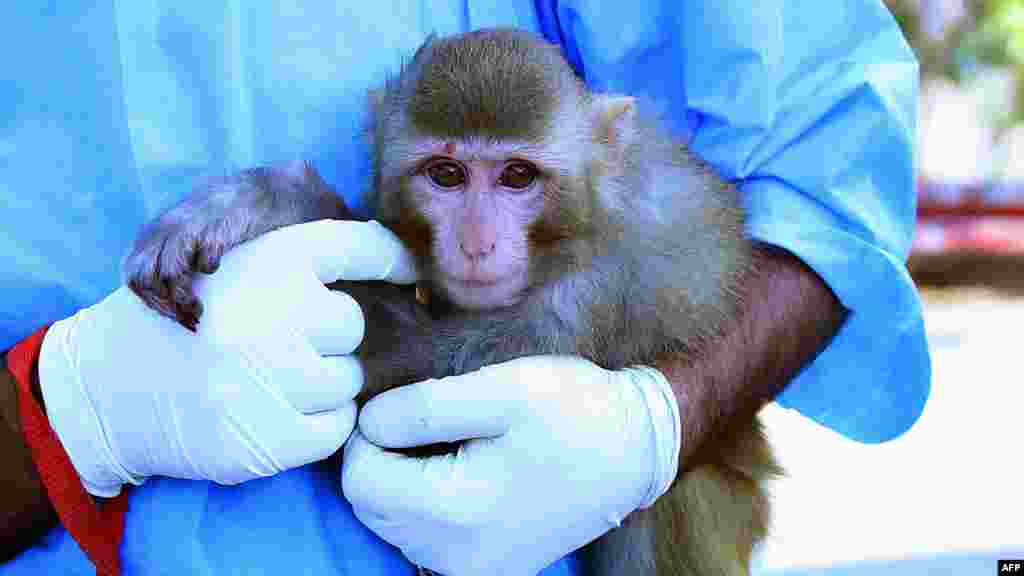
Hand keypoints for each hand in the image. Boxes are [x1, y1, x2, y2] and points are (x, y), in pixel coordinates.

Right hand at [38, 220, 416, 496]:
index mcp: (268, 258)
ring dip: (321, 383)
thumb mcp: (236, 265)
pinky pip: (338, 428)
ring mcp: (273, 377)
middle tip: (280, 342)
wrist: (112, 387)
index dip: (392, 259)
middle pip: (351, 324)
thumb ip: (305, 260)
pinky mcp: (272, 437)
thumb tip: (409, 273)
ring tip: (269, 379)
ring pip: (348, 380)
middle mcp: (274, 312)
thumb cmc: (192, 321)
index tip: (410, 273)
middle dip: (326, 336)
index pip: (360, 245)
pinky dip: (317, 425)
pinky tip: (274, 411)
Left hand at [341, 356, 681, 575]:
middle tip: (423, 418)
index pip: (360, 479)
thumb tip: (369, 423)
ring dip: (401, 480)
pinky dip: (426, 502)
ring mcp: (473, 569)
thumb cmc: (575, 411)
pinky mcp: (488, 568)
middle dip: (380, 458)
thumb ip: (423, 406)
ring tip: (448, 441)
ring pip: (394, 524)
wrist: (637, 449)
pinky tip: (461, 469)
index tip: (401, 404)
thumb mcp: (503, 388)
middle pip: (372, 506)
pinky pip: (426, 538)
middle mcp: (456, 556)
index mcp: (457, 510)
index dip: (366, 433)